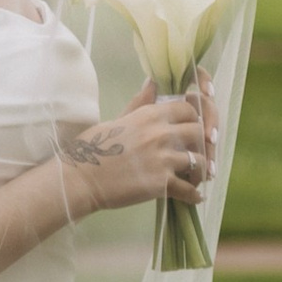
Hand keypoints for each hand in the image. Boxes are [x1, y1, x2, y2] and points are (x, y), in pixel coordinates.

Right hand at [55, 78, 218, 217]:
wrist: (81, 179)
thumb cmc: (92, 149)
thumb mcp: (116, 120)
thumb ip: (139, 104)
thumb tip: (152, 83)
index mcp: (150, 115)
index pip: (189, 109)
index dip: (194, 119)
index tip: (190, 130)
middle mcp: (160, 133)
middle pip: (199, 133)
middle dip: (200, 144)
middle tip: (197, 154)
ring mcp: (163, 159)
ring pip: (199, 161)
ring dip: (200, 170)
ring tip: (196, 178)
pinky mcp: (161, 183)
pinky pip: (189, 190)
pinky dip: (193, 195)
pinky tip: (194, 197)